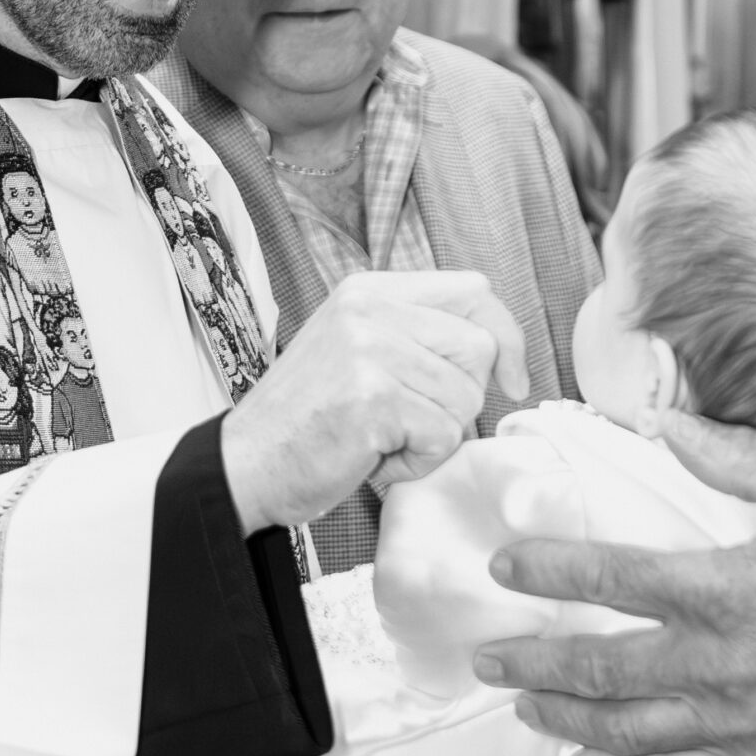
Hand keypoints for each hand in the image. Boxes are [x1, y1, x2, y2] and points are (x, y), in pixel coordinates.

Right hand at [220, 270, 528, 532]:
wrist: (245, 465)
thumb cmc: (306, 421)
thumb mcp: (358, 351)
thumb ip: (416, 337)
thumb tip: (499, 354)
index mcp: (369, 291)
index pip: (474, 291)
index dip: (505, 336)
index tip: (510, 379)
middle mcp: (369, 310)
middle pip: (479, 345)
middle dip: (464, 397)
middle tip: (411, 422)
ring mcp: (370, 351)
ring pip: (466, 397)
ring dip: (435, 436)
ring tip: (382, 440)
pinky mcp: (373, 398)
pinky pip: (443, 436)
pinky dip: (417, 462)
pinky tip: (373, 458)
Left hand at [475, 412, 755, 755]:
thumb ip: (740, 456)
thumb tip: (669, 424)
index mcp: (721, 589)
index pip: (612, 579)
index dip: (551, 572)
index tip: (504, 568)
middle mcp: (714, 662)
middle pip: (601, 668)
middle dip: (536, 663)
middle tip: (489, 659)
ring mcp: (733, 719)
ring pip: (627, 727)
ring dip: (567, 718)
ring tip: (525, 708)